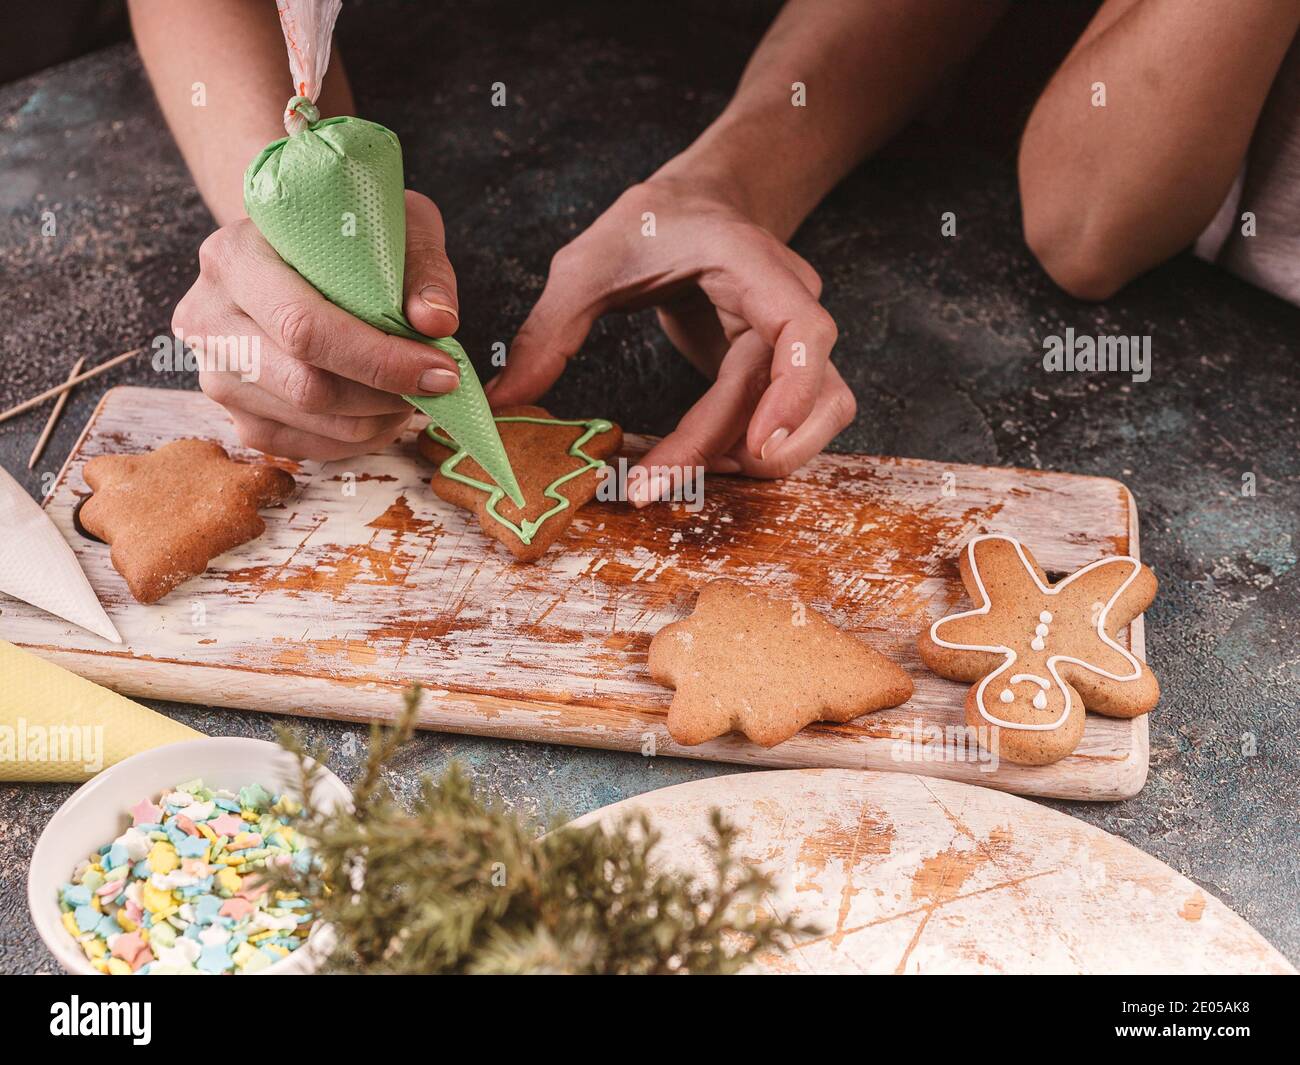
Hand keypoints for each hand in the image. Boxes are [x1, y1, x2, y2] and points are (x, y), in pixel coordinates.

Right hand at [178, 191, 462, 460]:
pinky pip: (306, 447)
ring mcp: (216, 374)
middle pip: (305, 387)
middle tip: (435, 385)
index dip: (379, 360)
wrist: (291, 253)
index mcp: (234, 257)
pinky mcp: (237, 417)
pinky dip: (358, 436)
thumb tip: (437, 323)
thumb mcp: (389, 225)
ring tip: (412, 391)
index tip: (440, 369)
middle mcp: (209, 318)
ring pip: (310, 422)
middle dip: (384, 395)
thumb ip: (420, 266)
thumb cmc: (344, 236)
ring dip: (378, 418)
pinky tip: (381, 408)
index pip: (304, 327)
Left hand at [486, 176, 855, 502]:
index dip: (791, 393)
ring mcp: (795, 337)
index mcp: (753, 265)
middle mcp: (790, 302)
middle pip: (807, 392)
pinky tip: (709, 460)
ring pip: (824, 413)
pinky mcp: (782, 365)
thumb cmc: (650, 225)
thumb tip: (506, 402)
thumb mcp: (586, 264)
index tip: (754, 447)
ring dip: (768, 457)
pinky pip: (798, 419)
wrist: (696, 203)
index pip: (803, 331)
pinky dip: (764, 449)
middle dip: (746, 451)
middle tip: (657, 486)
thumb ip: (549, 332)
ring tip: (690, 474)